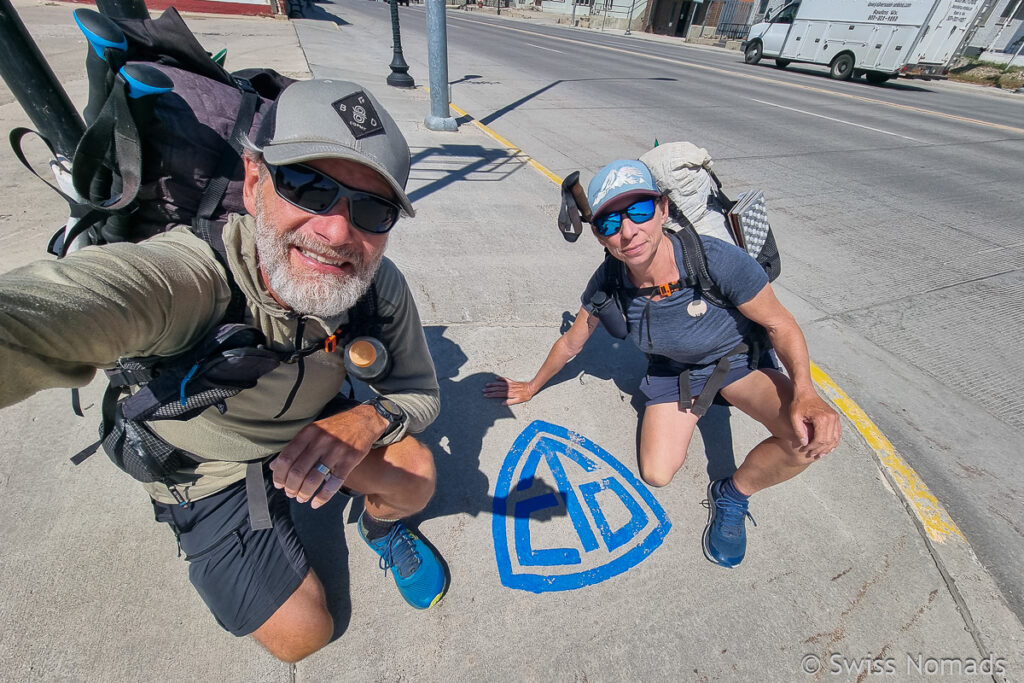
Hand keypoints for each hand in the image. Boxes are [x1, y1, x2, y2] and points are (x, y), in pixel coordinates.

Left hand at [269, 404, 387, 508]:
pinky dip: (322, 497)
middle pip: (298, 471)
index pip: (286, 458)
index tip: (278, 484)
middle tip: (291, 494)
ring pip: (313, 479)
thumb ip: (294, 447)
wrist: (364, 420)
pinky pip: (333, 483)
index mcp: (308, 433)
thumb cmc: (335, 428)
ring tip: (302, 498)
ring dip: (304, 493)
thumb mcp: (313, 431)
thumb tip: (274, 466)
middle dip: (291, 487)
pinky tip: (316, 502)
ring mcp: (336, 451)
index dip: (279, 475)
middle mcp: (320, 442)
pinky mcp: (349, 460)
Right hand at [483, 376, 535, 405]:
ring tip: (487, 385)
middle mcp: (508, 388)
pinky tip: (496, 378)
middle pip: (497, 389)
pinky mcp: (512, 382)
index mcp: (509, 393)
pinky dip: (500, 379)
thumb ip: (510, 402)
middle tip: (483, 390)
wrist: (531, 388)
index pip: (498, 394)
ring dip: (493, 384)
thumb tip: (502, 403)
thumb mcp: (519, 401)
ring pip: (499, 384)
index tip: (486, 395)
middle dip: (490, 390)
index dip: (491, 394)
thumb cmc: (525, 395)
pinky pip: (505, 380)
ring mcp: (510, 384)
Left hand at [789, 389, 840, 459]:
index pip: (820, 439)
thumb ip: (799, 431)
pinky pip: (838, 433)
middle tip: (812, 455)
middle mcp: (831, 418)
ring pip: (835, 438)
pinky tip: (828, 448)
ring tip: (820, 454)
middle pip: (828, 440)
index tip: (805, 450)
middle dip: (820, 450)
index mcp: (822, 418)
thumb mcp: (794, 417)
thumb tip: (805, 444)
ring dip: (828, 448)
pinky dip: (834, 441)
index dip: (813, 447)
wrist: (805, 392)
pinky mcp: (836, 417)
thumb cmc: (798, 404)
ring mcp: (835, 417)